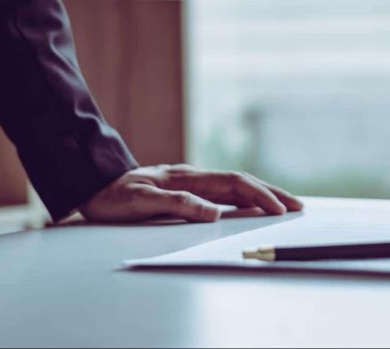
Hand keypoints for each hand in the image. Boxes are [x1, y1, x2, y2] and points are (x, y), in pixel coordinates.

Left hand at [79, 164, 302, 222]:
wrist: (91, 183)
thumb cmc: (112, 196)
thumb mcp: (140, 202)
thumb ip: (178, 205)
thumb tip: (215, 213)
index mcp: (187, 177)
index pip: (234, 184)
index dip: (260, 196)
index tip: (280, 210)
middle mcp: (193, 176)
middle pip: (241, 182)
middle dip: (272, 193)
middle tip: (298, 206)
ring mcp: (190, 181)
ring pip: (235, 185)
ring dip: (261, 194)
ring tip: (284, 205)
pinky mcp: (185, 189)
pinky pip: (223, 192)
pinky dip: (244, 198)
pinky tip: (251, 206)